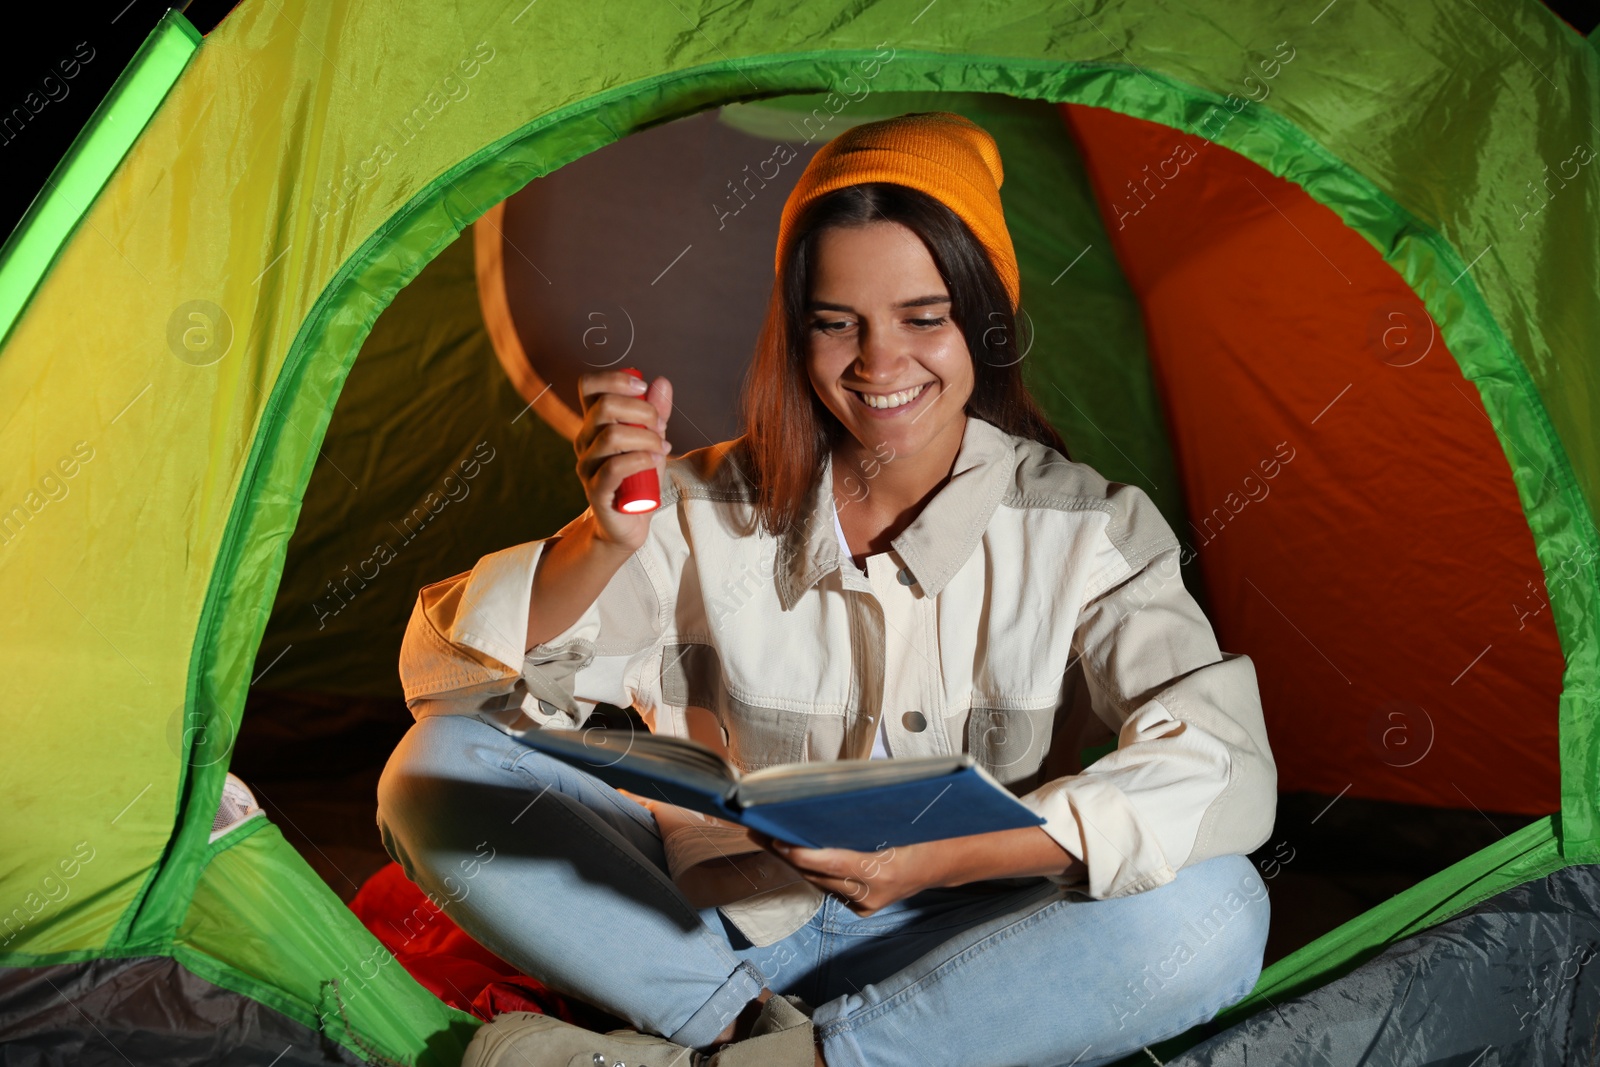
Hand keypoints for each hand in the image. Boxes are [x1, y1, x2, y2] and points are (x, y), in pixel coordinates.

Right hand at [573, 369, 672, 552]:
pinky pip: (614, 468)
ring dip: (646, 438)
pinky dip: (640, 460)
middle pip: (604, 407)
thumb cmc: (638, 477)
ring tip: (662, 449)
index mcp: (593, 422)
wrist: (628, 523)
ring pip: (612, 436)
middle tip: (660, 427)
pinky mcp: (596, 490)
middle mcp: (584, 440)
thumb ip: (656, 413)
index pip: (589, 386)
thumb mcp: (651, 440)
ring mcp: (587, 465)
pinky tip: (654, 462)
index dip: (614, 378)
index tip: (642, 387)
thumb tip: (661, 382)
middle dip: (641, 411)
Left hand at [752, 834, 950, 916]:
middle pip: (818, 875)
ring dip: (797, 864)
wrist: (947, 861)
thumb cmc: (924, 832)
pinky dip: (817, 874)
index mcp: (882, 871)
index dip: (801, 854)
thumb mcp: (897, 820)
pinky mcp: (864, 909)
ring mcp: (867, 904)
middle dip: (787, 854)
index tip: (776, 840)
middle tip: (758, 831)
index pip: (831, 863)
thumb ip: (861, 819)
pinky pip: (832, 889)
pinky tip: (797, 856)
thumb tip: (821, 801)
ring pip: (821, 884)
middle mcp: (872, 893)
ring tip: (768, 839)